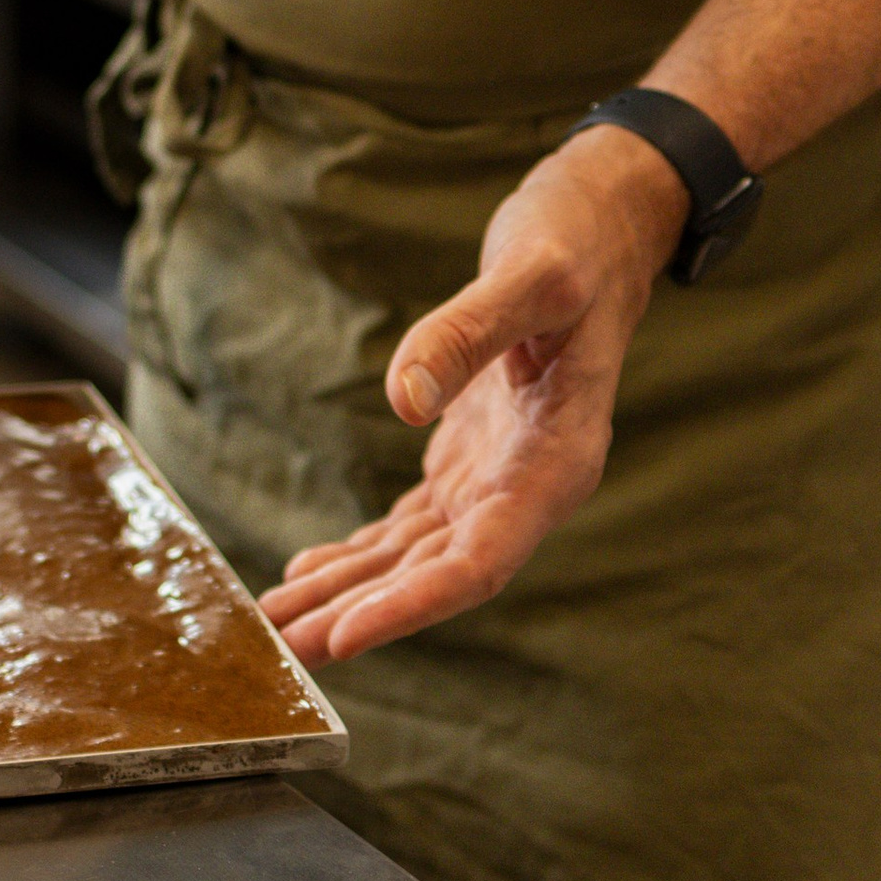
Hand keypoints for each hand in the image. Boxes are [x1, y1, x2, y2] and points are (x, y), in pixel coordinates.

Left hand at [261, 127, 688, 664]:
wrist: (600, 231)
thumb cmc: (576, 247)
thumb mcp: (531, 276)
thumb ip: (467, 335)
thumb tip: (401, 401)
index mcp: (559, 460)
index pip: (481, 559)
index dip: (413, 603)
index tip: (348, 635)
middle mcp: (530, 485)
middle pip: (439, 572)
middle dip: (363, 612)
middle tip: (284, 650)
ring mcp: (498, 476)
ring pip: (417, 555)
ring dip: (350, 591)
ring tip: (279, 626)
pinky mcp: (470, 458)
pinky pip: (411, 523)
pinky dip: (362, 550)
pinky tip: (311, 569)